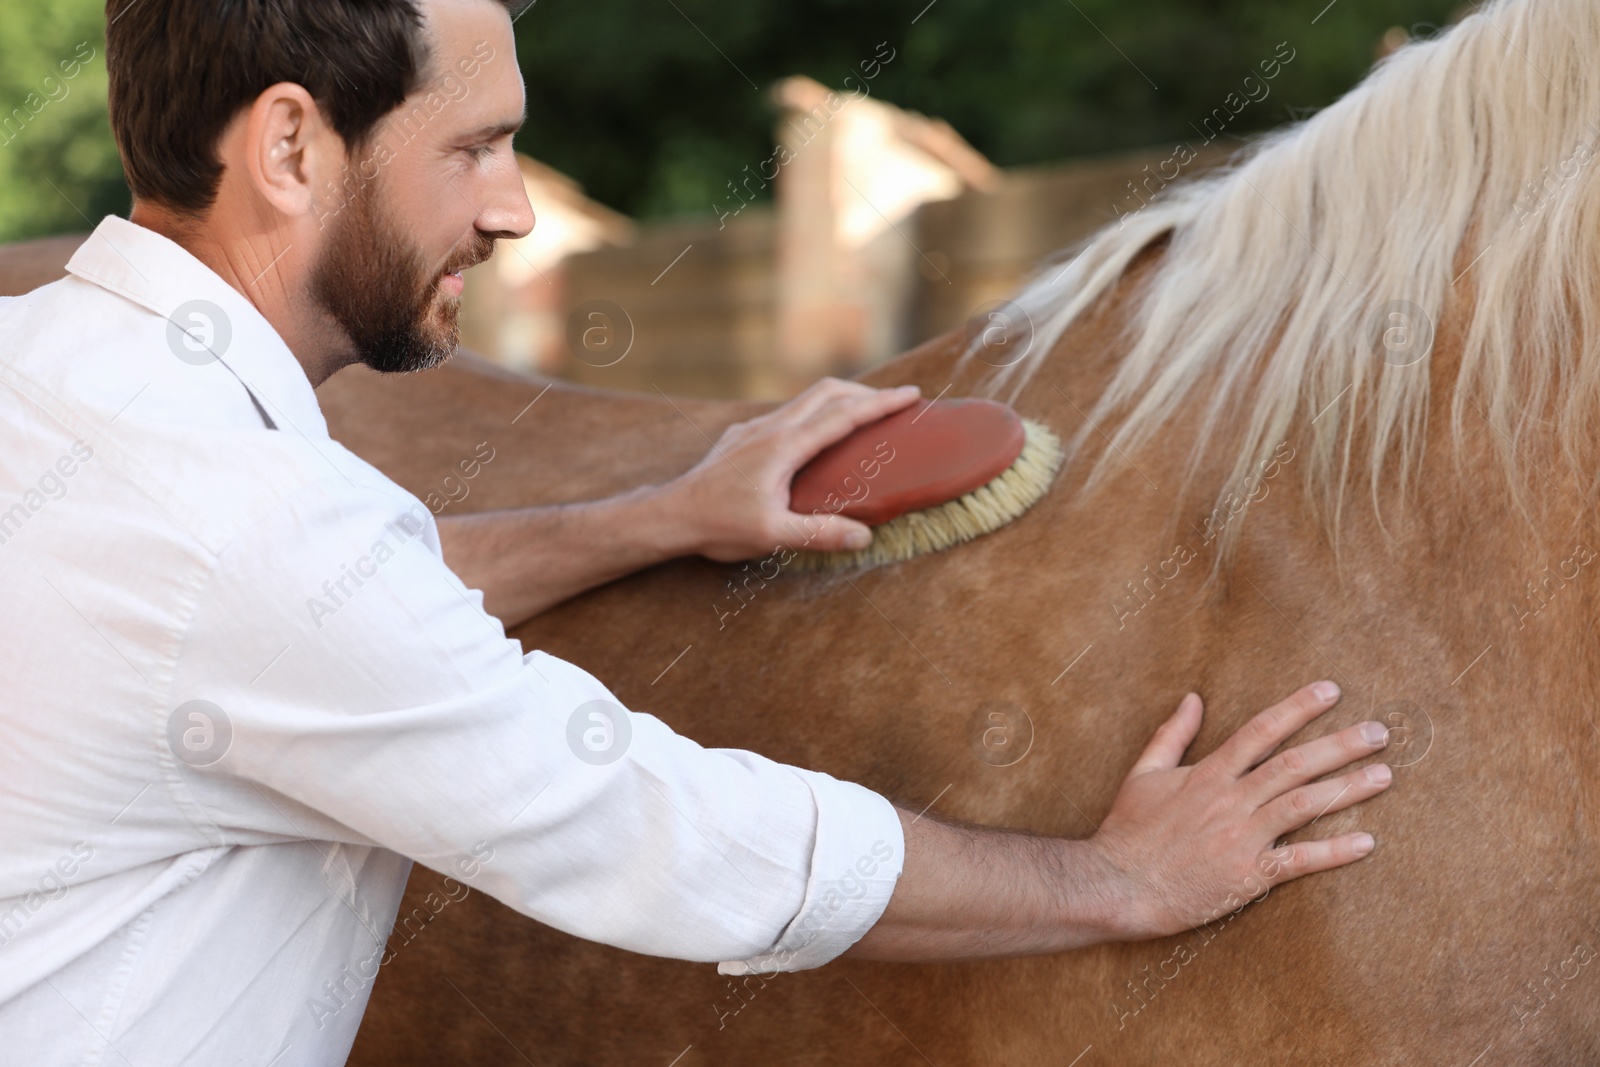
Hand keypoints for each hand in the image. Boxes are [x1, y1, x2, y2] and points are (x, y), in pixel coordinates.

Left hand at [665, 377, 921, 561]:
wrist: (670, 515)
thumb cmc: (718, 525)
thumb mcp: (773, 535)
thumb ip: (819, 534)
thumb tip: (864, 536)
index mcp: (784, 446)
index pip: (843, 416)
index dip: (880, 404)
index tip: (911, 394)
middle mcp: (770, 428)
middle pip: (826, 393)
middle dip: (865, 392)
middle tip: (895, 401)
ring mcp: (753, 430)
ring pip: (804, 401)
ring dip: (838, 401)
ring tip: (862, 415)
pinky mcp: (741, 438)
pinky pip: (786, 415)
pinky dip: (813, 415)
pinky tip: (812, 439)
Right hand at [1087, 681, 1390, 938]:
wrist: (1116, 885)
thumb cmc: (1127, 830)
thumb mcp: (1144, 773)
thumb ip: (1172, 735)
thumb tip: (1192, 698)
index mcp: (1208, 773)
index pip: (1261, 730)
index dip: (1298, 708)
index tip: (1331, 691)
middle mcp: (1230, 800)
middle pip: (1294, 764)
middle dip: (1340, 744)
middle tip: (1379, 732)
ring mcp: (1241, 837)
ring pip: (1304, 805)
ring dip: (1347, 788)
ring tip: (1384, 775)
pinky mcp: (1247, 875)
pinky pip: (1298, 861)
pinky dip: (1333, 852)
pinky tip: (1366, 843)